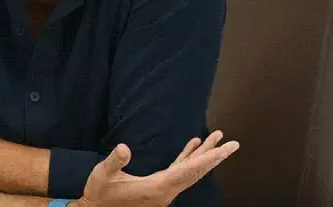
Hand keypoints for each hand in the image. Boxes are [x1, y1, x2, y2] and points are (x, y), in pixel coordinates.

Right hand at [73, 130, 238, 206]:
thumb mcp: (102, 175)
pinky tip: (193, 145)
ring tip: (217, 139)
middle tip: (233, 144)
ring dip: (204, 155)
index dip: (207, 159)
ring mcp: (164, 191)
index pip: (188, 170)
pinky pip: (180, 171)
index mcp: (157, 188)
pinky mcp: (159, 188)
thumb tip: (124, 148)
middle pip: (196, 172)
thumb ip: (114, 162)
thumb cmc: (99, 194)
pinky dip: (188, 158)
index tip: (224, 150)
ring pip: (190, 171)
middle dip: (215, 157)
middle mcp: (166, 191)